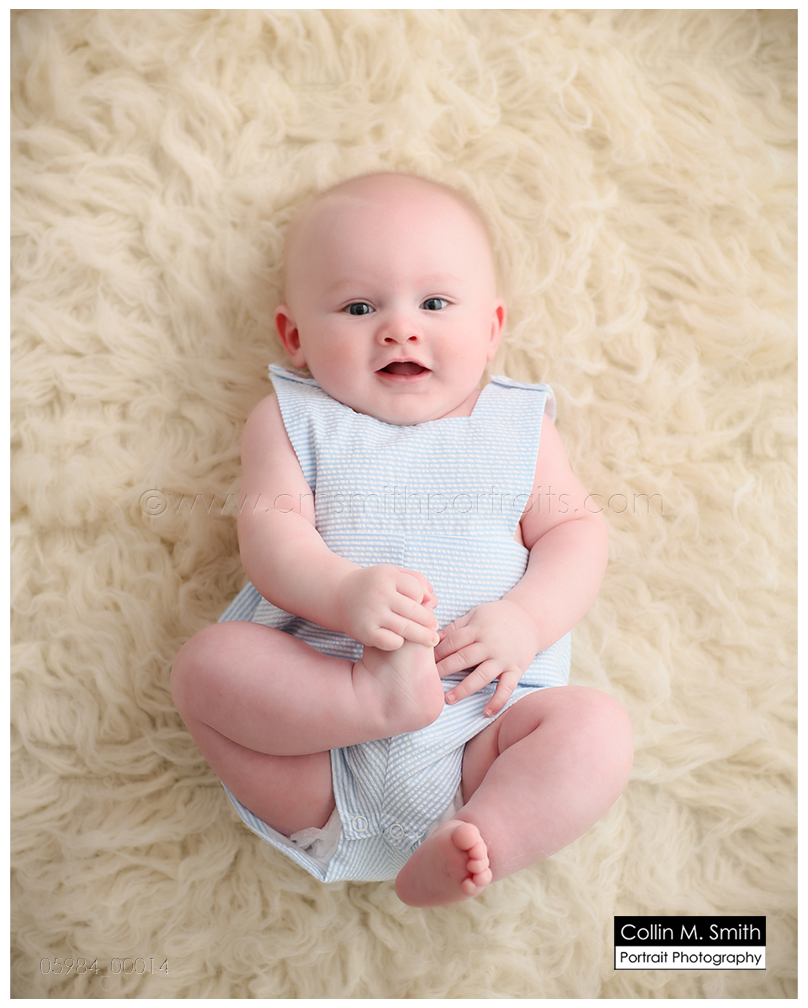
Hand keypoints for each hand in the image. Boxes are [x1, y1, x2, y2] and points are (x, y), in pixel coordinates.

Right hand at [338, 564, 438, 650]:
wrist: (340, 595)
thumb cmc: (374, 584)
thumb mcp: (392, 574)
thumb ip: (415, 580)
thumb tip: (432, 597)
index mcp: (387, 576)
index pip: (416, 591)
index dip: (422, 599)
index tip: (421, 605)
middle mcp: (379, 594)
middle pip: (414, 610)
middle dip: (429, 621)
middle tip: (435, 627)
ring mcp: (372, 613)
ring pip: (406, 628)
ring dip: (422, 636)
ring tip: (432, 640)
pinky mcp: (365, 631)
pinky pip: (391, 641)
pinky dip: (399, 642)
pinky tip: (401, 639)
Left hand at [434, 599, 540, 715]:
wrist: (530, 618)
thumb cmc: (497, 616)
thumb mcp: (475, 614)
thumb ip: (455, 626)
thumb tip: (432, 637)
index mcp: (478, 629)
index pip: (453, 641)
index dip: (438, 652)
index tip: (424, 663)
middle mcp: (490, 644)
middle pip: (463, 658)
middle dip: (444, 670)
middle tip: (428, 682)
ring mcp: (503, 658)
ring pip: (482, 676)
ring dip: (464, 688)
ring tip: (448, 699)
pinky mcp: (516, 669)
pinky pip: (507, 688)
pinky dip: (497, 701)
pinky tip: (485, 713)